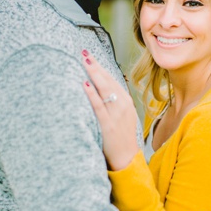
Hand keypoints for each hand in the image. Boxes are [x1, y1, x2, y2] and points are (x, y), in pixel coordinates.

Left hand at [81, 50, 139, 170]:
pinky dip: (92, 94)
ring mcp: (116, 114)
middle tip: (84, 53)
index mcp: (126, 101)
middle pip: (108, 81)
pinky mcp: (108, 125)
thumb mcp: (122, 116)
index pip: (112, 80)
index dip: (101, 67)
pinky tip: (85, 84)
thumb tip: (99, 89)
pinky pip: (99, 106)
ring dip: (94, 74)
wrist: (126, 157)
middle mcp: (122, 105)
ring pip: (104, 89)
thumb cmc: (121, 137)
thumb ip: (113, 103)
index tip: (91, 57)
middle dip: (96, 66)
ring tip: (85, 62)